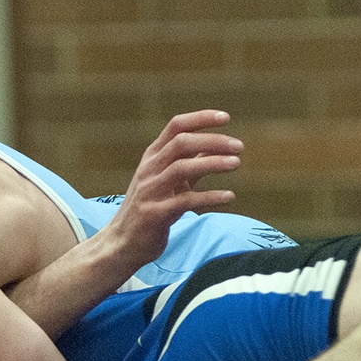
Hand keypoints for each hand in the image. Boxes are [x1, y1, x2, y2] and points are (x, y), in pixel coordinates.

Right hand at [104, 110, 242, 266]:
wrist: (122, 243)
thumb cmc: (150, 209)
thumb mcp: (167, 181)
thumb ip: (189, 162)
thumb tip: (215, 146)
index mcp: (152, 157)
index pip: (176, 126)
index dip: (201, 118)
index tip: (226, 117)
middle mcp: (149, 170)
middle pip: (181, 143)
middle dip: (212, 140)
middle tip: (239, 146)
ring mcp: (149, 191)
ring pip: (182, 168)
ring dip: (212, 163)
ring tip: (236, 163)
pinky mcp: (154, 214)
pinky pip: (185, 201)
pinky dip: (210, 196)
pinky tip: (229, 196)